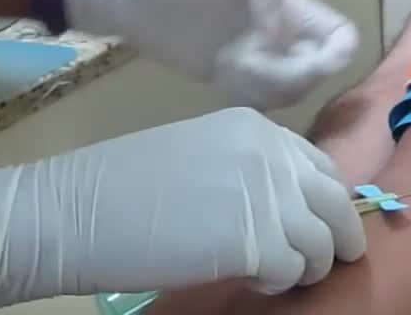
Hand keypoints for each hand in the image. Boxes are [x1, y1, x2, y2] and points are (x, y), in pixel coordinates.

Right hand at [0, 107, 366, 310]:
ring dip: (309, 265)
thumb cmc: (118, 185)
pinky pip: (293, 269)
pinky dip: (280, 281)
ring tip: (281, 275)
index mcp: (257, 128)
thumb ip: (247, 168)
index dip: (324, 201)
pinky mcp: (255, 243)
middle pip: (335, 202)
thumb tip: (284, 202)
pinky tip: (254, 280)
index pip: (319, 166)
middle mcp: (271, 155)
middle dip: (339, 235)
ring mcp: (267, 197)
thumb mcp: (199, 153)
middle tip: (329, 260)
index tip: (318, 223)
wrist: (71, 212)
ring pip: (323, 242)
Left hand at [63, 0, 359, 109]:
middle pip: (317, 71)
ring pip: (288, 92)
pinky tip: (221, 75)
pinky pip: (256, 102)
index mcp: (293, 5)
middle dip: (298, 75)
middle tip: (256, 61)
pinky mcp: (227, 79)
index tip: (320, 60)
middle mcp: (281, 36)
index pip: (340, 36)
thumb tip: (278, 33)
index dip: (340, 52)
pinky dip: (247, 97)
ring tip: (231, 64)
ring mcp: (255, 60)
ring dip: (267, 86)